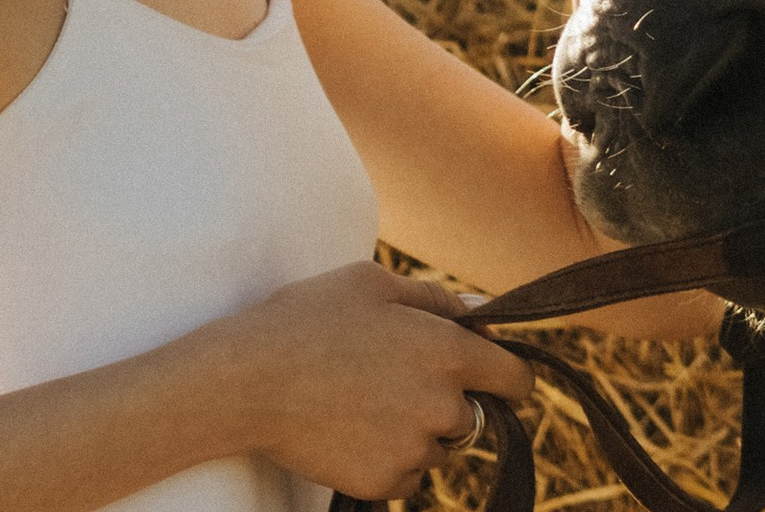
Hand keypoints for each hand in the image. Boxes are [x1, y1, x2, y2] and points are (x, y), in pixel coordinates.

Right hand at [217, 261, 532, 499]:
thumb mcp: (374, 283)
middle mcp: (443, 405)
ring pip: (438, 448)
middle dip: (450, 404)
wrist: (246, 381)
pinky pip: (407, 477)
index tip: (492, 379)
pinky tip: (351, 433)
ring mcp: (414, 448)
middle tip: (398, 385)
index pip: (518, 380)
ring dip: (418, 433)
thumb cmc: (308, 319)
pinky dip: (389, 461)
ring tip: (365, 406)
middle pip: (475, 417)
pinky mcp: (382, 481)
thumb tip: (480, 309)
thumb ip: (438, 300)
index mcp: (450, 351)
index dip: (507, 378)